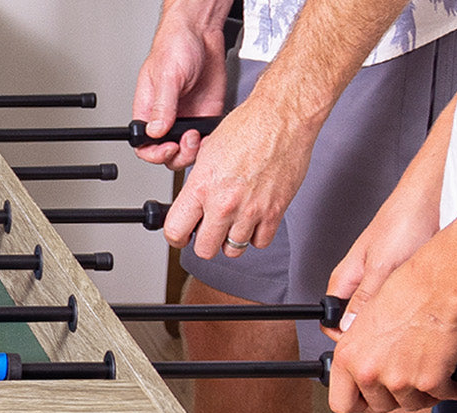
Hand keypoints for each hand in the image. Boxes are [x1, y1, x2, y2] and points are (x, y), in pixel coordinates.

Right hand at [131, 19, 228, 169]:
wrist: (202, 34)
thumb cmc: (175, 46)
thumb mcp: (167, 75)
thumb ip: (162, 105)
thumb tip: (155, 131)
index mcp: (148, 110)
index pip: (144, 144)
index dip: (154, 153)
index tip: (169, 148)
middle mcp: (167, 117)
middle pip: (167, 153)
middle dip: (178, 154)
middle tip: (188, 139)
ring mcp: (187, 118)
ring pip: (188, 150)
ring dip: (195, 150)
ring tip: (200, 134)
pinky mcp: (205, 115)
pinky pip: (206, 139)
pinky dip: (210, 142)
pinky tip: (211, 133)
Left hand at [160, 104, 317, 257]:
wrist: (281, 119)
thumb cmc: (247, 128)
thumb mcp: (207, 153)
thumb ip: (197, 184)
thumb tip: (192, 203)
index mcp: (201, 187)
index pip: (175, 231)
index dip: (177, 236)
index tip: (181, 234)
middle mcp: (224, 203)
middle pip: (205, 249)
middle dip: (204, 242)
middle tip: (208, 230)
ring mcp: (250, 211)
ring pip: (233, 250)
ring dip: (230, 240)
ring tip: (232, 223)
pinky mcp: (275, 212)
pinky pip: (260, 242)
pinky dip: (256, 236)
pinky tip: (252, 222)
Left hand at [323, 257, 456, 412]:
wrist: (437, 287)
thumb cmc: (404, 293)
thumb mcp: (363, 320)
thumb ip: (357, 350)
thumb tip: (356, 369)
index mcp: (348, 358)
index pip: (341, 403)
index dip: (357, 401)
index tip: (367, 397)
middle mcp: (370, 372)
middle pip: (381, 406)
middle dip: (394, 394)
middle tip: (406, 377)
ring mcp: (400, 380)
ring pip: (411, 404)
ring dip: (421, 392)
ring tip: (428, 372)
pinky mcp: (430, 381)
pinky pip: (440, 397)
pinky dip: (449, 388)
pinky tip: (450, 376)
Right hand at [324, 189, 442, 339]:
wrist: (430, 201)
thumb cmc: (402, 223)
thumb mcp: (382, 266)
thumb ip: (364, 298)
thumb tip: (349, 328)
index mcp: (345, 277)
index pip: (330, 318)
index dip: (343, 337)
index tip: (362, 348)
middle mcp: (360, 281)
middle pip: (354, 320)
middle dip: (370, 336)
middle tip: (391, 344)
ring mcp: (380, 281)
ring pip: (376, 315)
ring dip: (390, 326)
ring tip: (408, 328)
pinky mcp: (401, 280)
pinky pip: (396, 306)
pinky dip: (407, 314)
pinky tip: (421, 314)